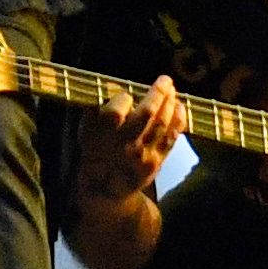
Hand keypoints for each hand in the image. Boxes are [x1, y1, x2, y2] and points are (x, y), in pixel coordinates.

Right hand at [76, 73, 183, 203]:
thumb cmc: (96, 151)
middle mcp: (124, 145)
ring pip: (162, 124)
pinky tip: (180, 107)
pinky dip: (178, 120)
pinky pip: (171, 138)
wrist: (105, 188)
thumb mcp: (87, 130)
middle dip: (157, 93)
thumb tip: (112, 86)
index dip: (122, 98)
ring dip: (169, 103)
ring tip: (172, 90)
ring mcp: (143, 155)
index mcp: (103, 136)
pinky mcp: (156, 162)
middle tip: (165, 80)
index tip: (125, 95)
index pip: (116, 110)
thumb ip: (97, 108)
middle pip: (146, 114)